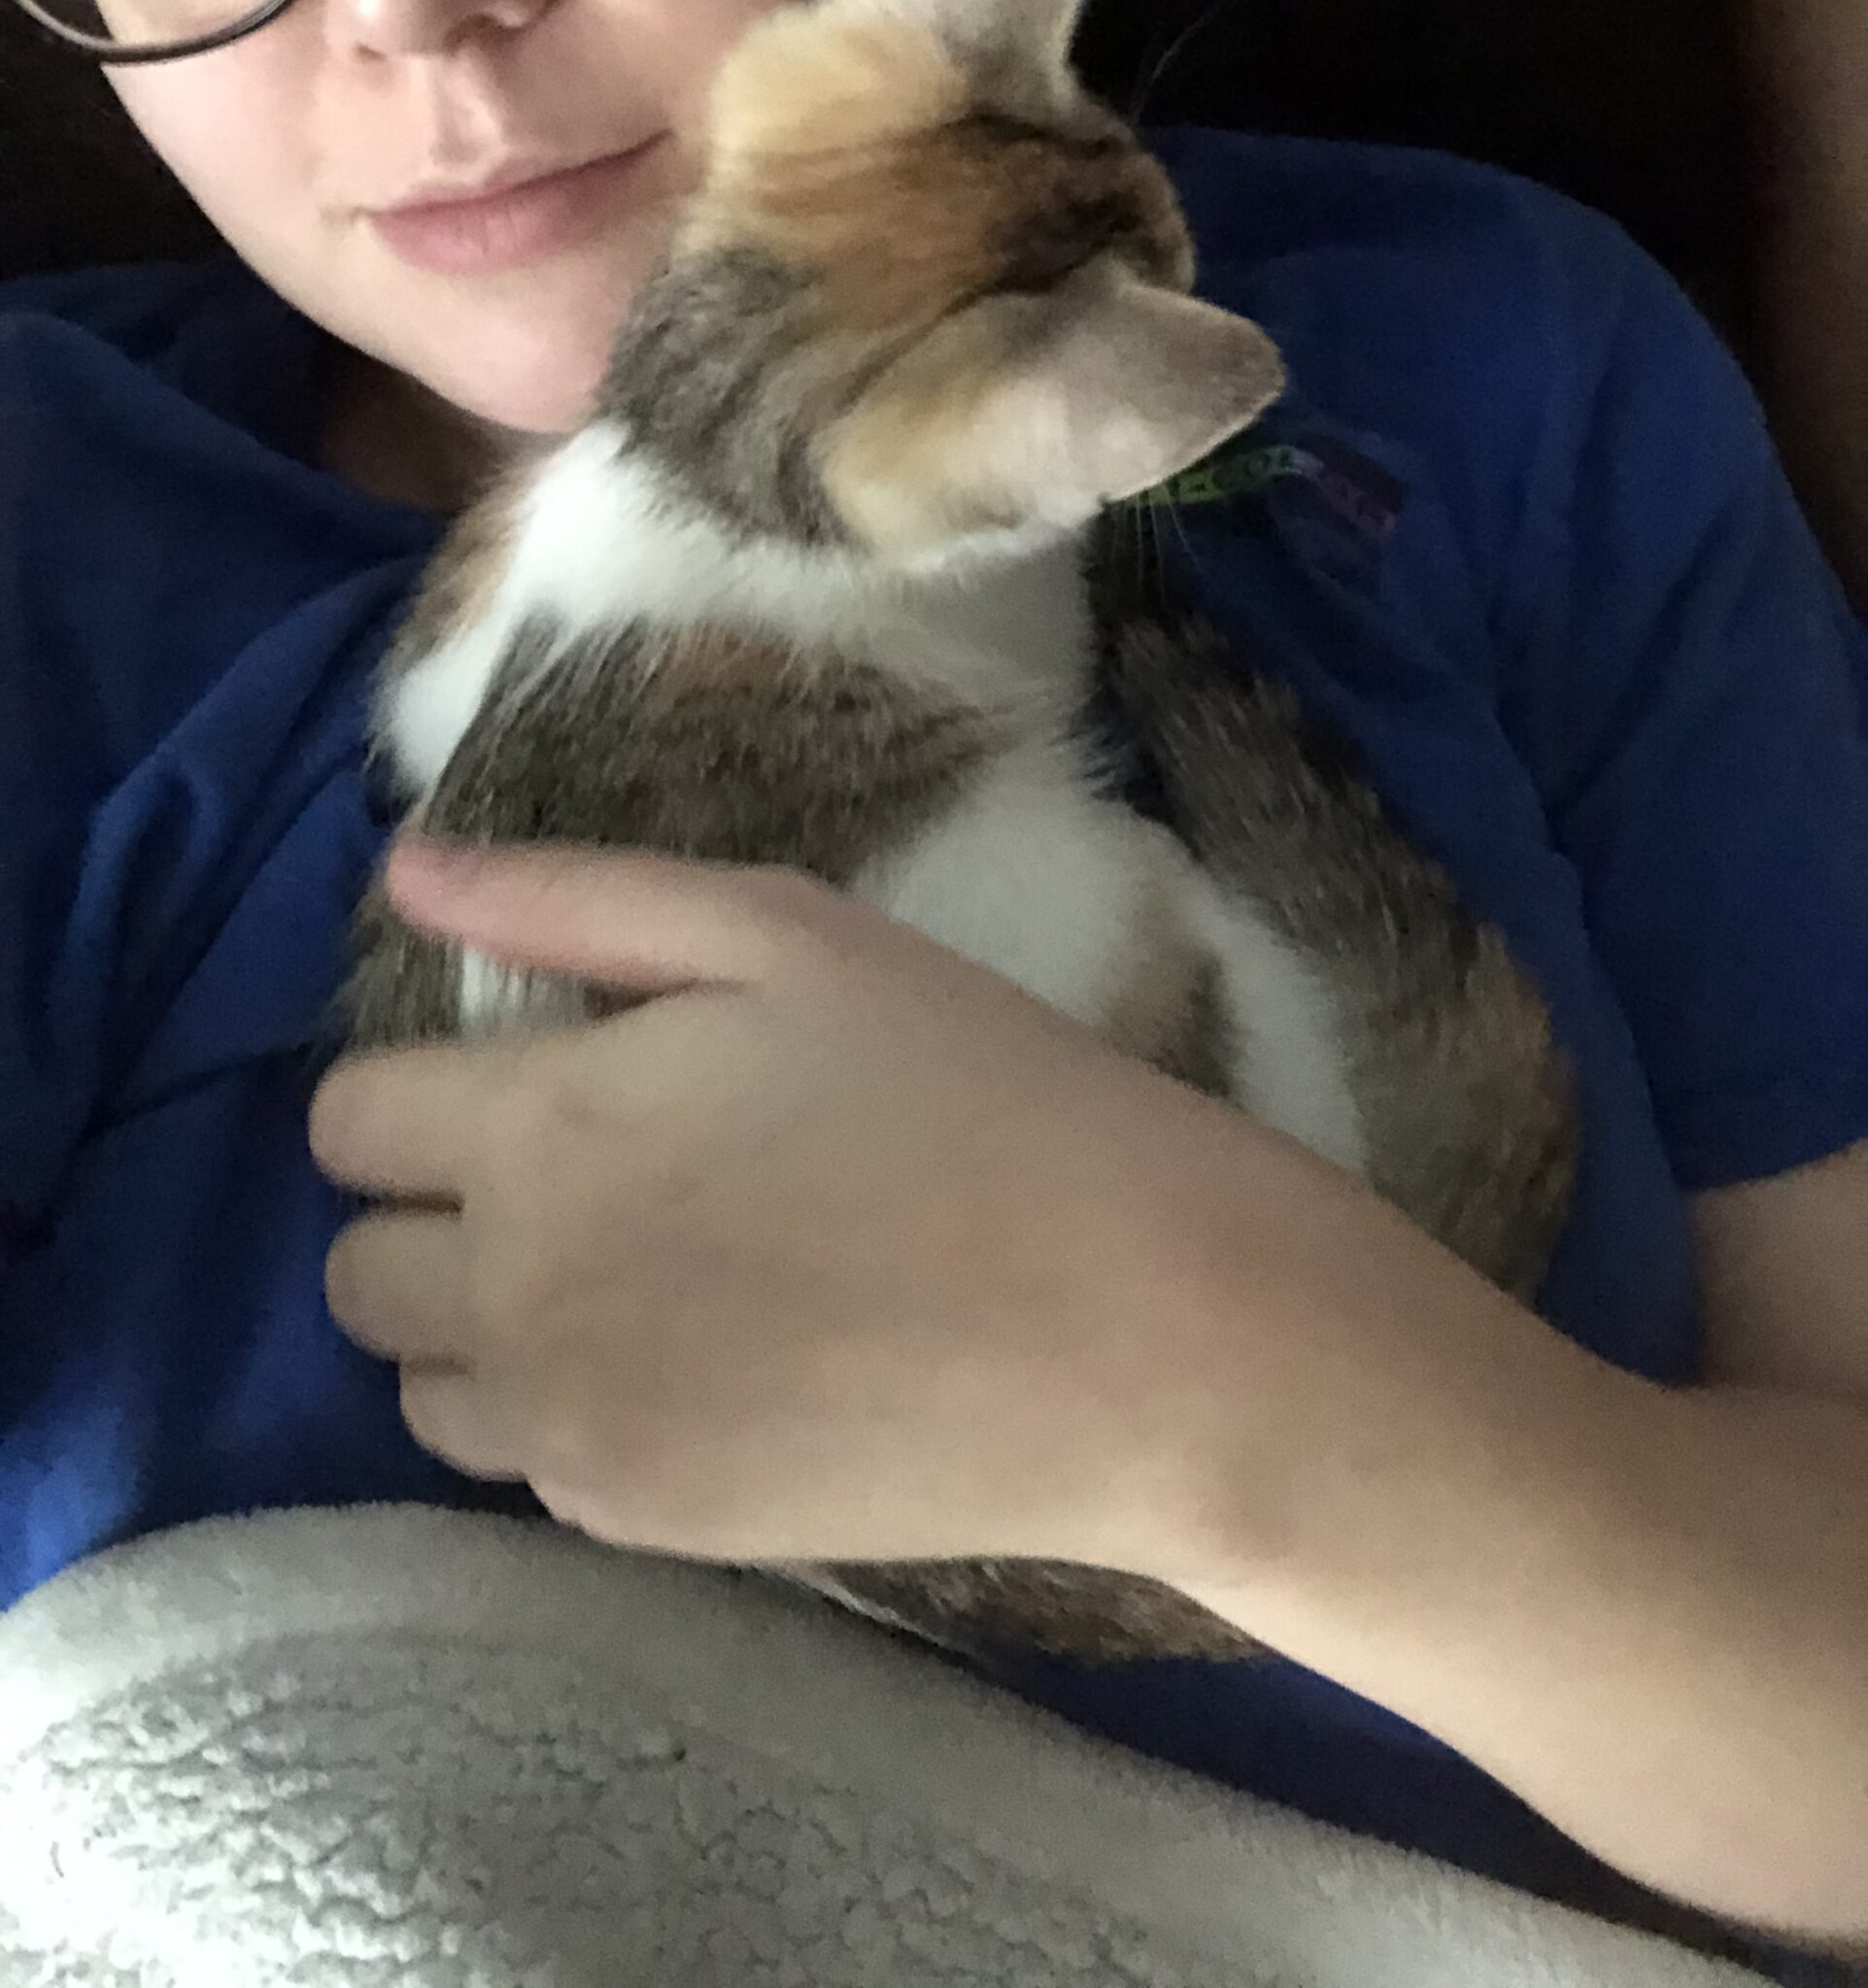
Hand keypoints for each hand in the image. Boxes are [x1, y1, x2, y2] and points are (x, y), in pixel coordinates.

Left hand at [312, 840, 1282, 1582]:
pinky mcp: (637, 1530)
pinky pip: (529, 1468)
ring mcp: (570, 1433)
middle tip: (585, 1181)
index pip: (346, 1123)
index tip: (522, 1082)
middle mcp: (512, 1295)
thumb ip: (571, 897)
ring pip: (422, 1385)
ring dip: (483, 1326)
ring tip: (637, 1280)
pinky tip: (709, 1365)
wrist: (1131, 1327)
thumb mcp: (786, 932)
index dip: (417, 1090)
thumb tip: (403, 871)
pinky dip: (575, 1411)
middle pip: (356, 1271)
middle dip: (434, 1215)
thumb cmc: (973, 1089)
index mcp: (538, 1131)